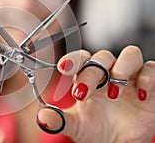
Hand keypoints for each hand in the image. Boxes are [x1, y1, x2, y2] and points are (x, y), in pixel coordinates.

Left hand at [39, 45, 154, 142]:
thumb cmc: (96, 131)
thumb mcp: (76, 126)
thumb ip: (60, 120)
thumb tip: (42, 117)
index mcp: (88, 78)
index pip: (81, 59)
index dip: (72, 60)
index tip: (63, 68)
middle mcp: (108, 73)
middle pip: (101, 58)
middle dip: (91, 72)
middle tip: (82, 93)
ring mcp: (130, 77)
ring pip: (130, 55)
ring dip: (121, 68)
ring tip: (112, 92)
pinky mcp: (150, 85)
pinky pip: (152, 69)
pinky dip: (147, 78)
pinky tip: (140, 95)